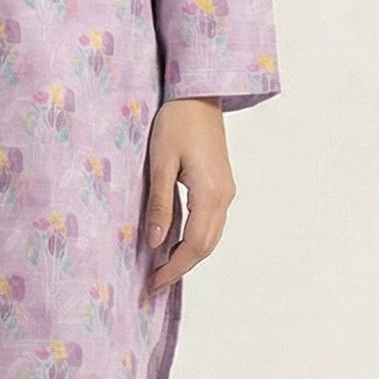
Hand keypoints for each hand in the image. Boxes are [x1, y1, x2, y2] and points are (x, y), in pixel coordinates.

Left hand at [142, 96, 235, 295]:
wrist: (199, 95)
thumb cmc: (176, 122)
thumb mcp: (161, 163)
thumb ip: (161, 204)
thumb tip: (157, 242)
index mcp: (210, 194)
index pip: (194, 246)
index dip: (174, 269)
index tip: (153, 284)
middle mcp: (224, 197)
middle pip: (205, 246)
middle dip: (180, 268)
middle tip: (154, 283)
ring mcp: (226, 191)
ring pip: (210, 236)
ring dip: (188, 255)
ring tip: (162, 268)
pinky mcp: (221, 185)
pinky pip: (210, 222)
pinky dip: (194, 239)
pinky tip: (175, 241)